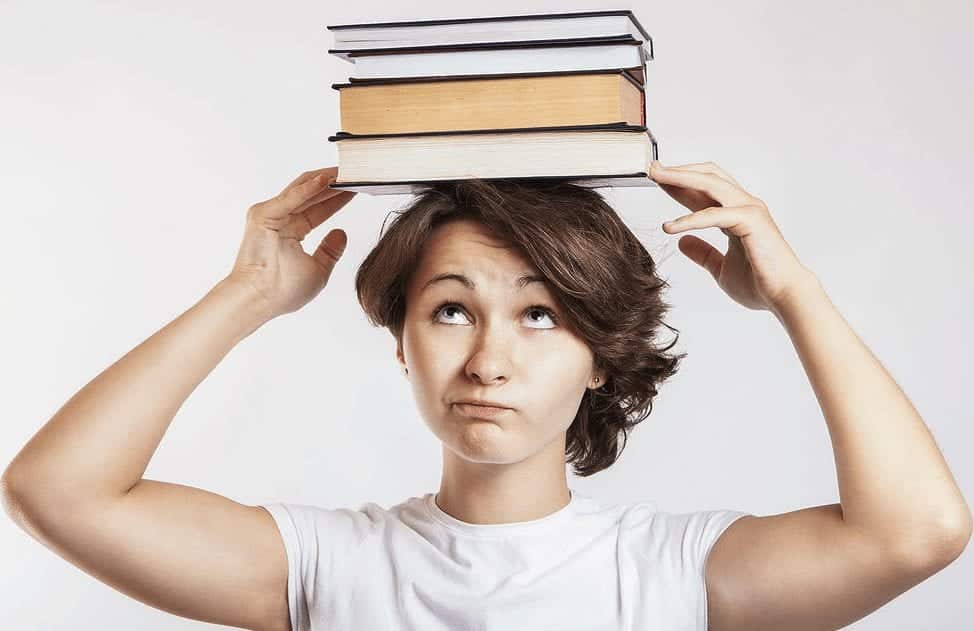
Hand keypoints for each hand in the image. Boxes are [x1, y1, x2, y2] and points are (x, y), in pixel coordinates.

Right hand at [228, 166, 355, 320]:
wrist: (260, 300)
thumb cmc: (282, 291)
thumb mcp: (318, 270)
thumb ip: (330, 251)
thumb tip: (341, 234)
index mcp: (291, 231)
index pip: (319, 208)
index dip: (339, 198)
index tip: (358, 189)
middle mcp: (280, 218)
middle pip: (311, 194)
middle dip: (334, 183)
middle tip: (356, 172)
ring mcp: (271, 214)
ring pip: (302, 190)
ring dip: (325, 179)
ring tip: (347, 171)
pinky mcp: (263, 214)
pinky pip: (291, 198)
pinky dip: (308, 188)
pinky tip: (327, 180)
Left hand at [649, 160, 814, 312]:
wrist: (784, 297)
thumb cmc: (760, 283)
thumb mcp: (720, 268)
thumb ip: (703, 254)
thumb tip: (682, 242)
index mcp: (737, 214)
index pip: (704, 191)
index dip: (680, 184)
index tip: (657, 180)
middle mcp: (744, 205)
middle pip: (707, 175)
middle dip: (678, 171)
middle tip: (652, 169)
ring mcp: (749, 209)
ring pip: (710, 183)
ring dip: (681, 178)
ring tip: (656, 178)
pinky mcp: (751, 221)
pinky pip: (714, 215)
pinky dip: (690, 219)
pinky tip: (669, 227)